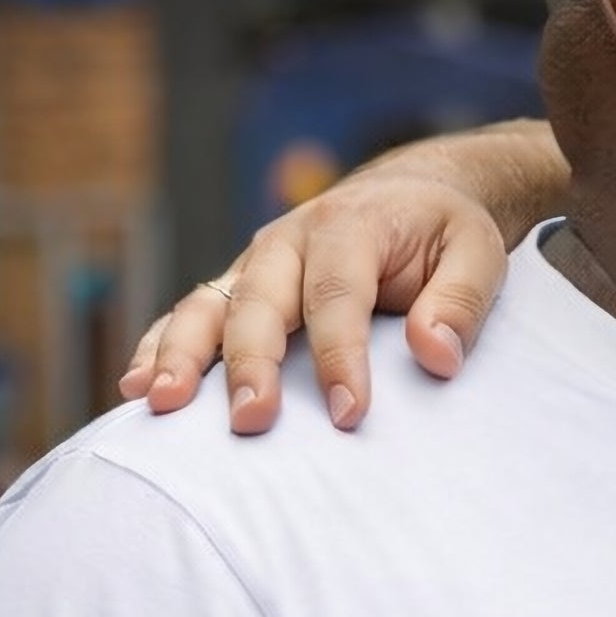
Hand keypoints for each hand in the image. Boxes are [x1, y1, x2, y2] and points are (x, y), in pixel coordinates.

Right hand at [124, 168, 512, 434]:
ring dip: (181, 355)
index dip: (340, 357)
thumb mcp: (477, 252)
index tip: (350, 413)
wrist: (412, 193)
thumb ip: (460, 301)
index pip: (336, 297)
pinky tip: (138, 387)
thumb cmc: (445, 232)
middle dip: (250, 365)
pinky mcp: (240, 286)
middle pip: (258, 304)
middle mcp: (286, 242)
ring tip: (160, 403)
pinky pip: (191, 316)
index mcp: (346, 227)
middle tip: (251, 422)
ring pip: (206, 307)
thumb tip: (435, 355)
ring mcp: (255, 264)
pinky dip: (161, 347)